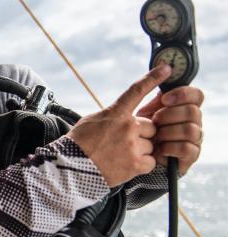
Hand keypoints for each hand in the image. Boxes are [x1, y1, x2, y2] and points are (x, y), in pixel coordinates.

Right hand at [67, 65, 170, 186]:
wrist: (70, 168)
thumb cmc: (78, 144)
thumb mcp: (92, 120)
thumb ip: (113, 115)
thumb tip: (126, 114)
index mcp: (115, 113)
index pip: (137, 91)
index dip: (153, 78)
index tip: (166, 69)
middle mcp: (127, 127)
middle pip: (150, 126)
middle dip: (142, 134)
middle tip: (123, 143)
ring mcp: (132, 146)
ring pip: (151, 144)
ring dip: (141, 150)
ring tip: (120, 155)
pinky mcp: (135, 164)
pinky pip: (151, 161)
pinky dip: (142, 164)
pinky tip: (126, 164)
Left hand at [136, 80, 203, 174]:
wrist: (136, 155)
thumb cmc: (141, 131)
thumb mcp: (146, 112)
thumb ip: (156, 97)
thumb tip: (163, 71)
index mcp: (185, 107)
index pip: (197, 95)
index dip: (183, 94)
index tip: (164, 99)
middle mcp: (194, 121)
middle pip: (193, 112)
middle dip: (169, 115)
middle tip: (154, 121)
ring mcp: (195, 139)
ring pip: (190, 130)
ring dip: (168, 132)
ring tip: (155, 136)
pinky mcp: (191, 156)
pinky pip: (186, 148)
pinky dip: (169, 147)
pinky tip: (159, 148)